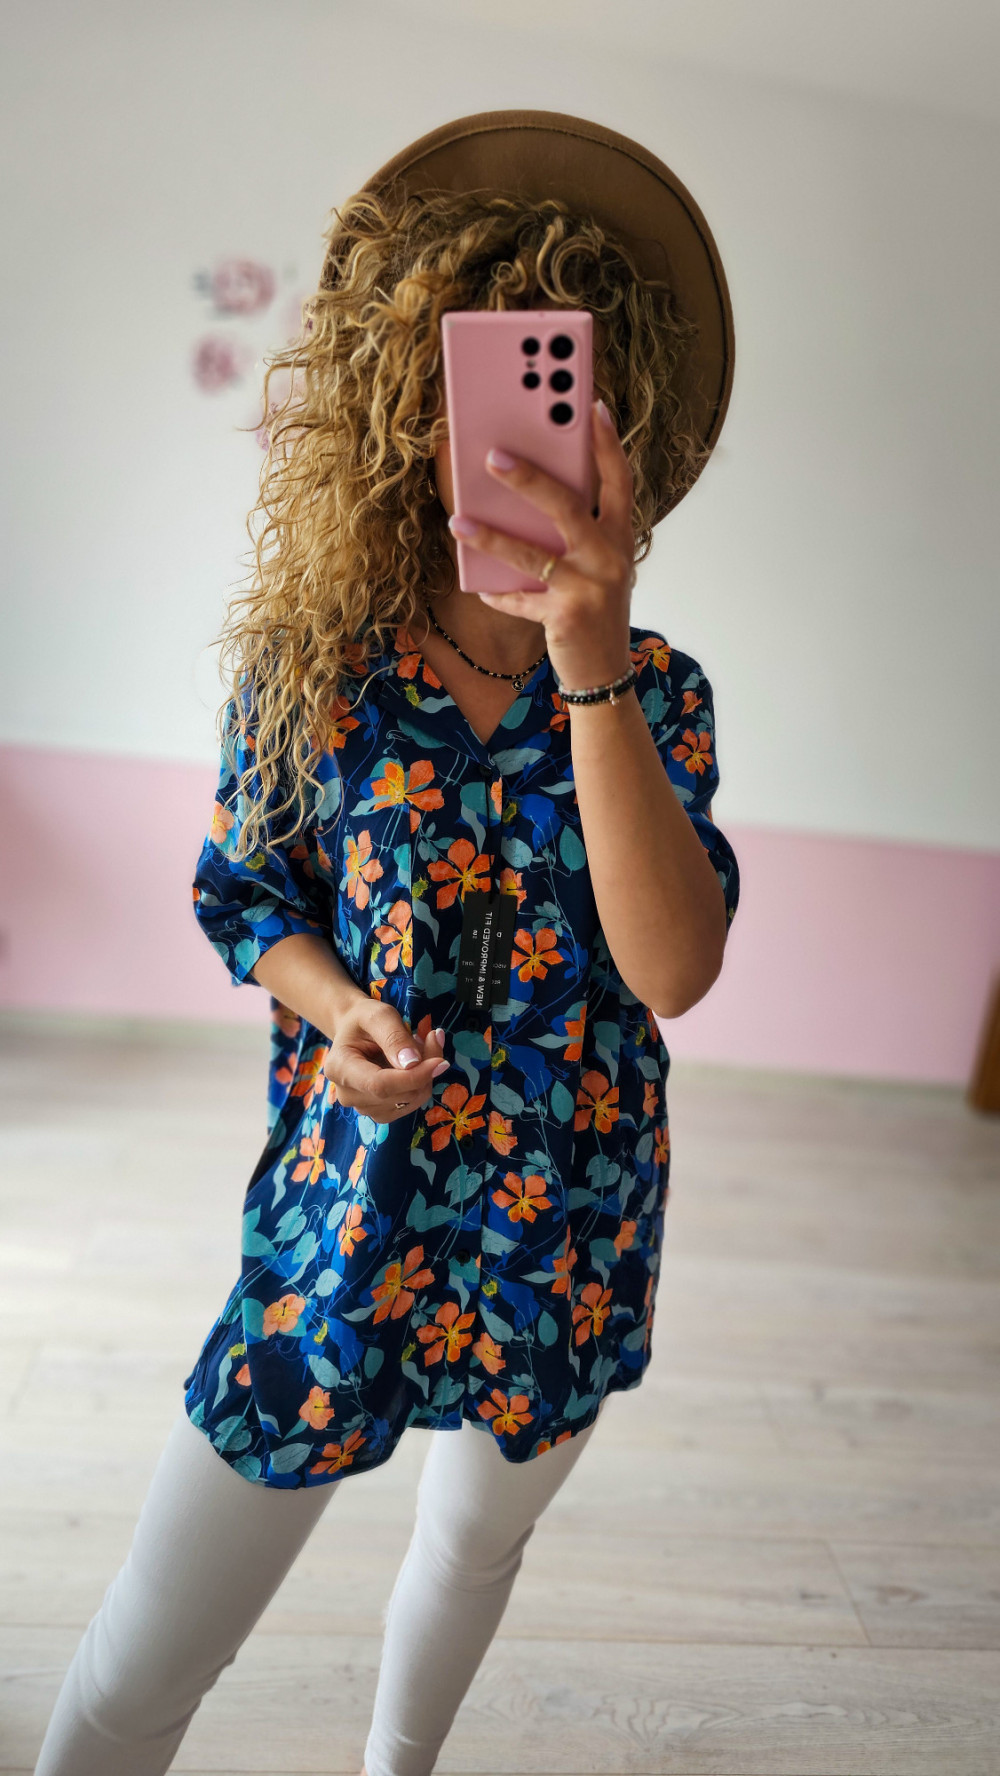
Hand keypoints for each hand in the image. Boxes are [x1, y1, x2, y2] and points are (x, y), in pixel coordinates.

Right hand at [322, 1002, 448, 1123]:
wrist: (355, 1032)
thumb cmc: (364, 1020)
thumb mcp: (378, 1015)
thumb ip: (394, 1037)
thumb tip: (412, 1064)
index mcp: (340, 1068)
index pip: (380, 1085)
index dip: (414, 1077)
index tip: (441, 1062)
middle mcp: (348, 1094)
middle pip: (399, 1095)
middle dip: (424, 1069)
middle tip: (431, 1038)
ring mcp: (363, 1107)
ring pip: (410, 1101)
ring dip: (424, 1076)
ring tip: (417, 1048)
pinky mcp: (380, 1112)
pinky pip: (411, 1104)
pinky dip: (421, 1084)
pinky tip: (415, 1065)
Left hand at [447, 398, 636, 689]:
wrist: (604, 673)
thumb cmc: (593, 607)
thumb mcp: (597, 565)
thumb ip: (575, 532)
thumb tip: (526, 492)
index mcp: (621, 538)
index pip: (619, 482)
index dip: (607, 444)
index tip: (590, 406)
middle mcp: (612, 559)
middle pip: (569, 508)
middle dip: (530, 479)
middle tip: (493, 456)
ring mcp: (590, 589)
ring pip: (533, 556)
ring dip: (492, 537)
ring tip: (457, 520)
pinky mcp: (567, 618)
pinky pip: (520, 600)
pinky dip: (499, 594)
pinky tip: (479, 587)